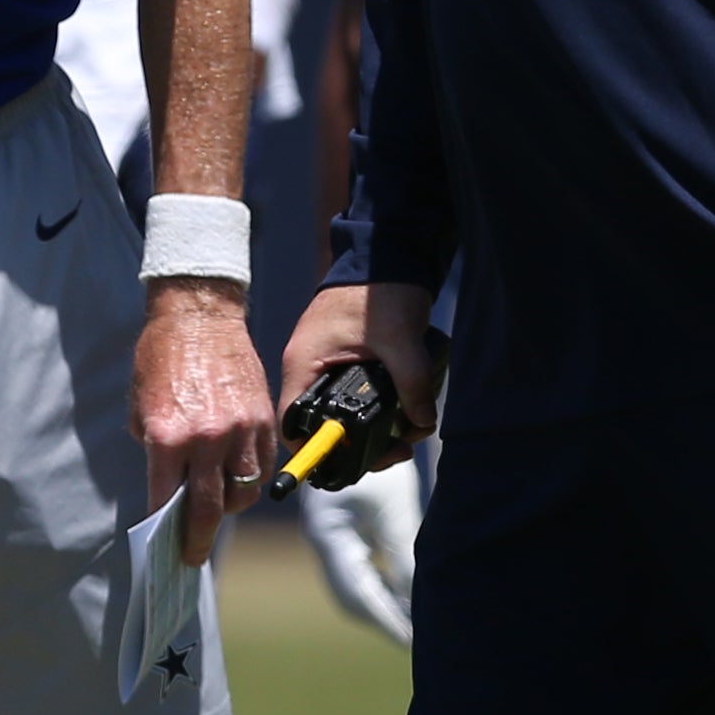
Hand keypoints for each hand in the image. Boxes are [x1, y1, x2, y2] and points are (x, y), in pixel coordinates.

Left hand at [133, 279, 275, 567]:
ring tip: (219, 508)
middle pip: (208, 509)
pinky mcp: (263, 419)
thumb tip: (167, 481)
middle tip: (192, 556)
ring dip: (230, 508)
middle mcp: (206, 439)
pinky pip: (262, 465)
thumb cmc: (161, 356)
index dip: (162, 526)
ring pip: (242, 492)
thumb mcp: (140, 405)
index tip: (163, 546)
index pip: (165, 499)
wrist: (199, 314)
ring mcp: (239, 430)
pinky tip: (238, 476)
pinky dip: (251, 477)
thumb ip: (154, 446)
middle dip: (197, 540)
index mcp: (168, 437)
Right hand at [280, 281, 438, 473]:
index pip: (292, 426)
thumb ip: (413, 382)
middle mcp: (308, 369)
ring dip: (374, 430)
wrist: (387, 250)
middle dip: (359, 447)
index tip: (354, 463)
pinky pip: (354, 397)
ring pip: (341, 414)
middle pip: (320, 427)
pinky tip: (407, 412)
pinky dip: (379, 409)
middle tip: (397, 450)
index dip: (316, 452)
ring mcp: (326, 365)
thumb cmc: (380, 289)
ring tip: (410, 432)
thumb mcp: (400, 337)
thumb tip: (422, 424)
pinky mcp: (345, 360)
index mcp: (304, 364)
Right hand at [299, 452, 421, 645]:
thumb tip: (414, 600)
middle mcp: (325, 539)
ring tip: (414, 620)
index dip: (384, 619)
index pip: (357, 592)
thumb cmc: (373, 453)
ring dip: (384, 601)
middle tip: (416, 637)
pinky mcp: (342, 527)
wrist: (349, 417)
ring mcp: (331, 534)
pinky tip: (403, 590)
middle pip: (353, 594)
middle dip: (384, 616)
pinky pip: (360, 566)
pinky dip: (381, 582)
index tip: (411, 639)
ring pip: (356, 582)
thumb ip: (401, 553)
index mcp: (328, 534)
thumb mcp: (392, 504)